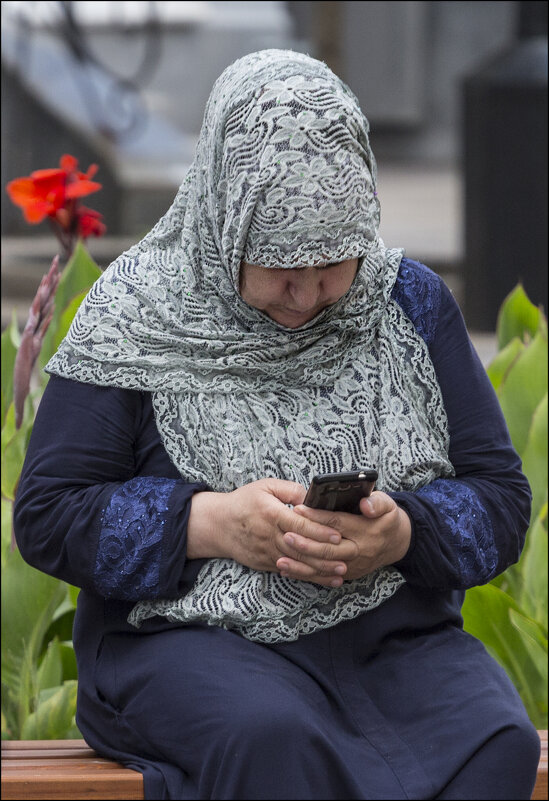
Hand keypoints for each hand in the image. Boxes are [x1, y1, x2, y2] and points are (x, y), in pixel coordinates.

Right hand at [187, 479, 346, 585]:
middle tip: (347, 557)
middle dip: (325, 555)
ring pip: (297, 564)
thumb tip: (312, 497)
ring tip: (340, 572)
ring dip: (320, 570)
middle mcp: (269, 536)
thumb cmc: (244, 501)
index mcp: (271, 514)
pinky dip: (307, 576)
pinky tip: (323, 579)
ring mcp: (267, 552)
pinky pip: (289, 572)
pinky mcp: (265, 563)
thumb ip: (290, 489)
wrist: (218, 525)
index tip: (337, 534)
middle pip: (301, 548)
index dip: (319, 530)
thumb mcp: (265, 486)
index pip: (299, 525)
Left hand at [276, 491, 410, 585]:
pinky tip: (287, 570)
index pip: (337, 523)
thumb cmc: (386, 518)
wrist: (396, 543)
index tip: (298, 509)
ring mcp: (352, 566)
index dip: (317, 517)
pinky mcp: (346, 574)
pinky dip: (304, 575)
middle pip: (328, 549)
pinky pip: (323, 576)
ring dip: (301, 565)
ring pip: (323, 567)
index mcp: (366, 530)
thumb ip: (377, 502)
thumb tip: (365, 504)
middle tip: (285, 534)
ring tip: (280, 559)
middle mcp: (358, 551)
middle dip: (305, 544)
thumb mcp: (388, 505)